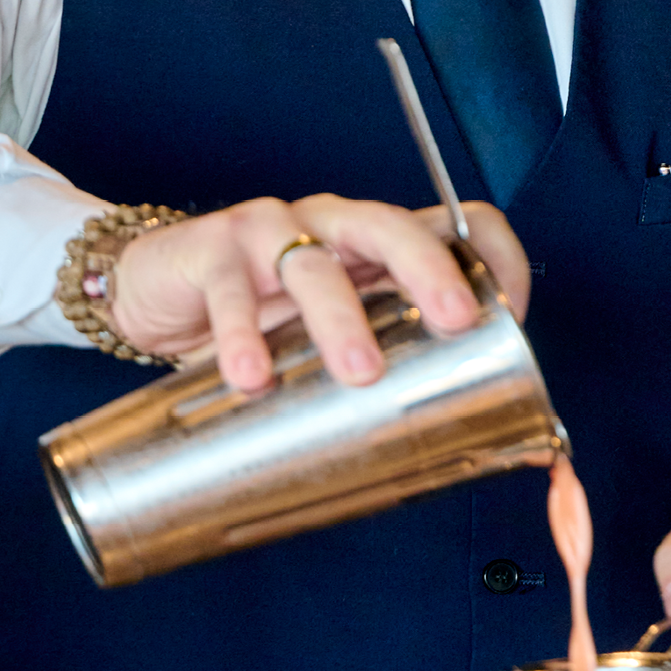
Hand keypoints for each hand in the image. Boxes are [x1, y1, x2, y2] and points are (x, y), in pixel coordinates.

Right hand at [109, 196, 529, 391]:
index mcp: (380, 246)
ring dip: (340, 319)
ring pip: (314, 264)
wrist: (159, 291)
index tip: (511, 318)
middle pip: (393, 227)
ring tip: (358, 372)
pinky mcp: (215, 251)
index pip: (458, 226)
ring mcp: (274, 232)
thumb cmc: (264, 317)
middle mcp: (335, 227)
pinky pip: (232, 289)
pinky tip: (250, 375)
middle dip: (429, 273)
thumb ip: (382, 363)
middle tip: (453, 321)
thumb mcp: (331, 335)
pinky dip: (241, 334)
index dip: (495, 261)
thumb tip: (453, 444)